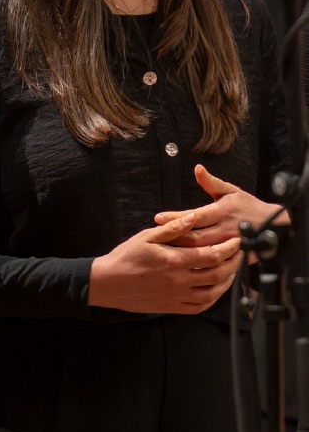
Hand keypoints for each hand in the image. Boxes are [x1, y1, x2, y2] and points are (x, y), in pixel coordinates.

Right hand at [88, 211, 241, 313]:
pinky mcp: (173, 307)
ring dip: (227, 282)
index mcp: (174, 260)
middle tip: (241, 254)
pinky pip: (200, 306)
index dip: (228, 249)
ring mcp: (178, 296)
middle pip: (217, 274)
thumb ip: (172, 228)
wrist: (109, 283)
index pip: (211, 255)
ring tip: (232, 271)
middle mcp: (180, 281)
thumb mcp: (147, 236)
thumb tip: (192, 218)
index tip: (237, 241)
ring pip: (213, 293)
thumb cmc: (126, 257)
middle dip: (233, 263)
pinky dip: (213, 299)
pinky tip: (216, 291)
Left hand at [154, 164, 287, 252]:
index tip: (158, 218)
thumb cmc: (249, 206)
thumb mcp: (231, 191)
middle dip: (175, 237)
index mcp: (222, 212)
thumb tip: (197, 168)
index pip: (195, 216)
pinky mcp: (235, 258)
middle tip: (155, 237)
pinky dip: (199, 263)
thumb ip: (211, 182)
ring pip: (203, 251)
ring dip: (183, 251)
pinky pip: (214, 263)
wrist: (276, 227)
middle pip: (195, 237)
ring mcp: (230, 246)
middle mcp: (225, 229)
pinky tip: (184, 263)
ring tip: (164, 250)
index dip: (176, 217)